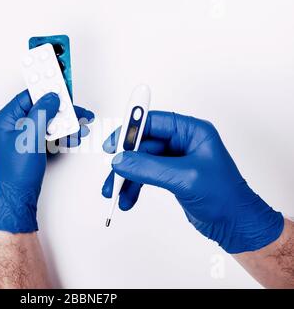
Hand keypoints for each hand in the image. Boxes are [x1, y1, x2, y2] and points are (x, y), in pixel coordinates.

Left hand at [0, 90, 94, 232]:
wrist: (16, 200)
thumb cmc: (14, 174)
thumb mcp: (30, 138)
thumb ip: (42, 113)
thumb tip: (51, 97)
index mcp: (6, 119)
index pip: (29, 96)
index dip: (47, 90)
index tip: (62, 84)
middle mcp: (13, 127)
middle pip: (41, 109)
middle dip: (61, 110)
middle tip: (78, 111)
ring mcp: (22, 139)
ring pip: (47, 123)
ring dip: (64, 124)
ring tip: (79, 127)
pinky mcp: (31, 149)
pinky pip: (47, 136)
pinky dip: (60, 136)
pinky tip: (71, 138)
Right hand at [102, 111, 283, 252]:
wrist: (235, 225)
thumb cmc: (226, 198)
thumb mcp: (185, 178)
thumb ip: (150, 168)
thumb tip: (122, 160)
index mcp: (192, 132)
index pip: (154, 121)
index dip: (131, 129)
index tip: (114, 142)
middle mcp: (183, 142)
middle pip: (142, 144)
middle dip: (125, 160)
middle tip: (112, 172)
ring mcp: (175, 159)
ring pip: (140, 161)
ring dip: (126, 177)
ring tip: (116, 193)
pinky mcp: (170, 175)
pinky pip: (144, 175)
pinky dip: (133, 186)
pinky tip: (128, 199)